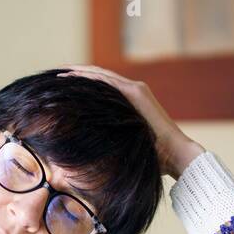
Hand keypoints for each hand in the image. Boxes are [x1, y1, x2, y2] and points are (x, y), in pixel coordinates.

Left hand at [57, 65, 203, 178]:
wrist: (176, 156)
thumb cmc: (154, 160)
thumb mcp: (125, 147)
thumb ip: (111, 142)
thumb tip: (87, 153)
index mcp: (131, 104)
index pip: (101, 89)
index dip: (82, 86)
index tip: (62, 89)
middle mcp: (134, 93)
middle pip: (100, 79)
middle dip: (77, 76)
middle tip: (56, 78)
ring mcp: (136, 91)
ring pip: (102, 76)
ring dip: (80, 73)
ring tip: (60, 75)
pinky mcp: (137, 93)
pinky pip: (108, 81)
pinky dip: (90, 77)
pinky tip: (73, 77)